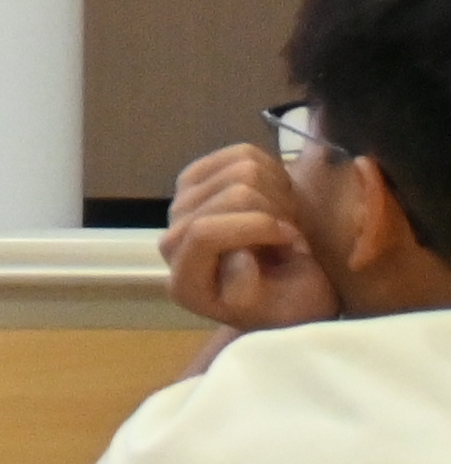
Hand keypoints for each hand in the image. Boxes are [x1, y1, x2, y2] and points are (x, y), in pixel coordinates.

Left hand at [166, 141, 339, 331]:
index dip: (257, 228)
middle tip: (289, 236)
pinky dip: (275, 174)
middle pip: (232, 195)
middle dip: (276, 213)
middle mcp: (172, 243)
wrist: (290, 290)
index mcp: (187, 284)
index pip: (205, 233)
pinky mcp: (197, 179)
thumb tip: (239, 257)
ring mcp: (182, 206)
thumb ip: (254, 290)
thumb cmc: (290, 303)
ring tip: (282, 223)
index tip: (291, 240)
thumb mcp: (286, 310)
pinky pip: (243, 153)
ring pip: (242, 170)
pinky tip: (276, 203)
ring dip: (278, 197)